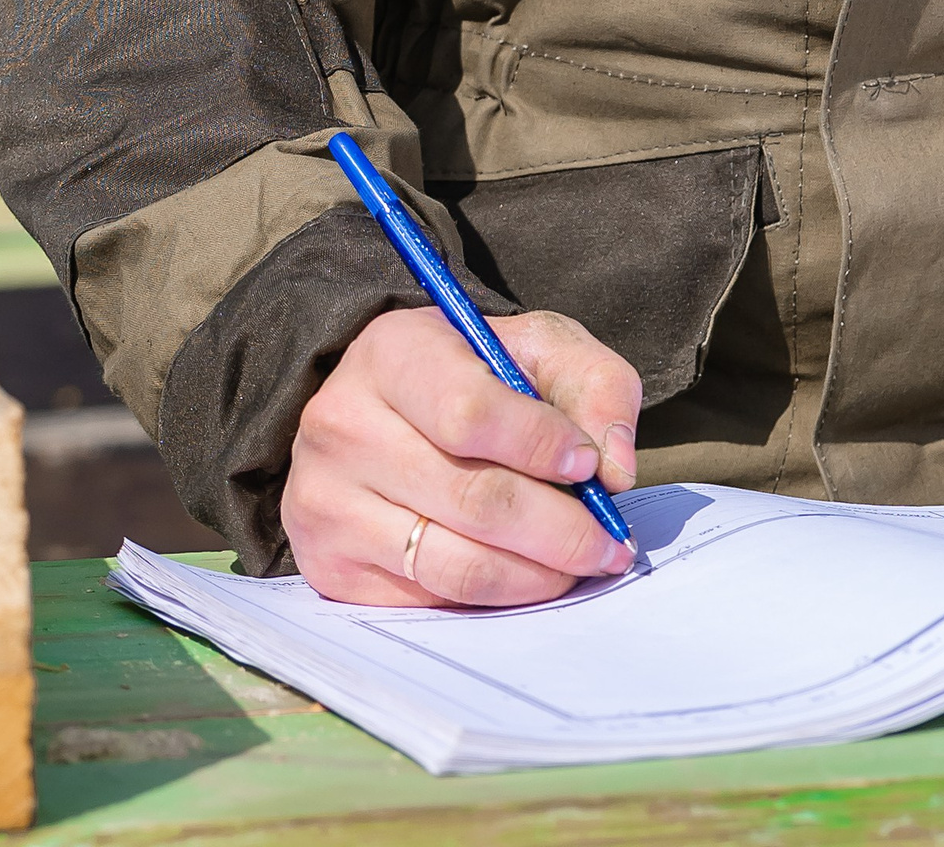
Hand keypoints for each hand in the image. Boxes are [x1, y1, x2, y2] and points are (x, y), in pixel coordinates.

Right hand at [279, 304, 640, 606]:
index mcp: (392, 353)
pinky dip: (495, 594)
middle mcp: (344, 427)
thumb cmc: (467, 371)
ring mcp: (328, 502)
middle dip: (559, 529)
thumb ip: (594, 385)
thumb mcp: (535, 347)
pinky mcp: (330, 566)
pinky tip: (530, 575)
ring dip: (536, 574)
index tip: (590, 465)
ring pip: (453, 562)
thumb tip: (615, 469)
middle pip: (471, 499)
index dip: (541, 446)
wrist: (376, 408)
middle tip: (611, 542)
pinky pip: (430, 597)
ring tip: (583, 564)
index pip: (469, 414)